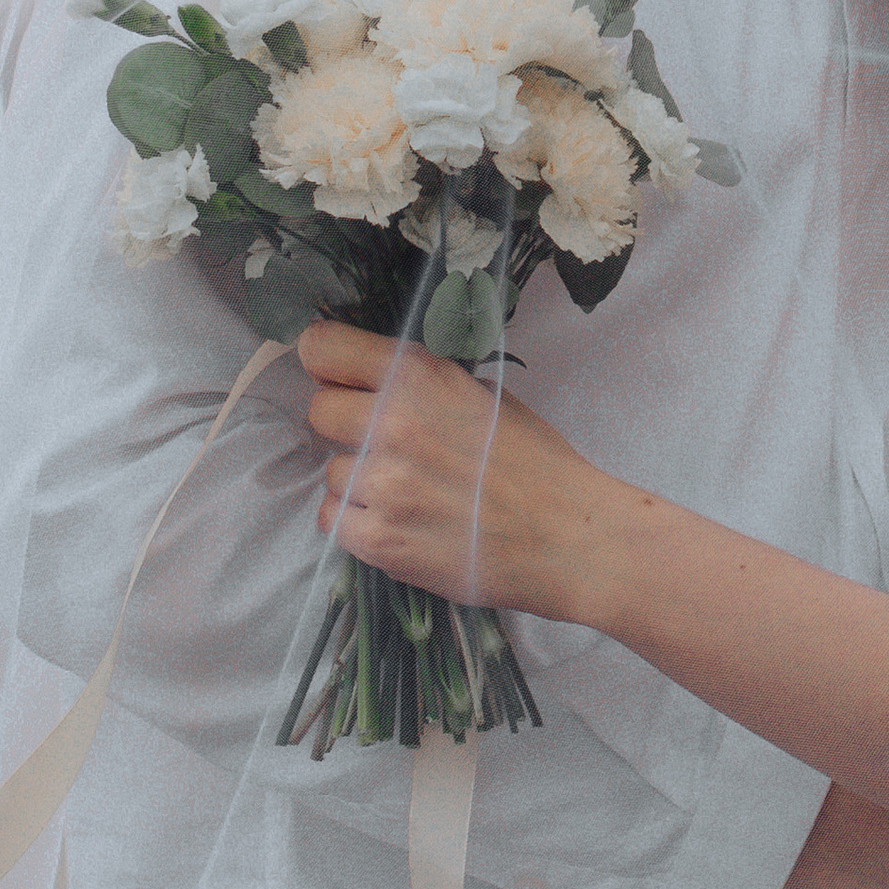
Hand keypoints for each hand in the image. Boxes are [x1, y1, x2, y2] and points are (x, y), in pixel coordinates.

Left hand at [300, 322, 612, 617]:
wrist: (569, 538)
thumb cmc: (537, 464)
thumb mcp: (484, 396)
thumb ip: (423, 386)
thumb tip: (370, 382)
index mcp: (420, 377)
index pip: (322, 347)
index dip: (327, 363)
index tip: (339, 378)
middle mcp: (394, 424)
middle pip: (318, 412)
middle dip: (345, 426)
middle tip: (385, 446)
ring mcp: (383, 485)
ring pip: (330, 472)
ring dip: (359, 482)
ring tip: (410, 494)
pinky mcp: (380, 541)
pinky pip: (333, 520)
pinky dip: (359, 524)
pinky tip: (401, 523)